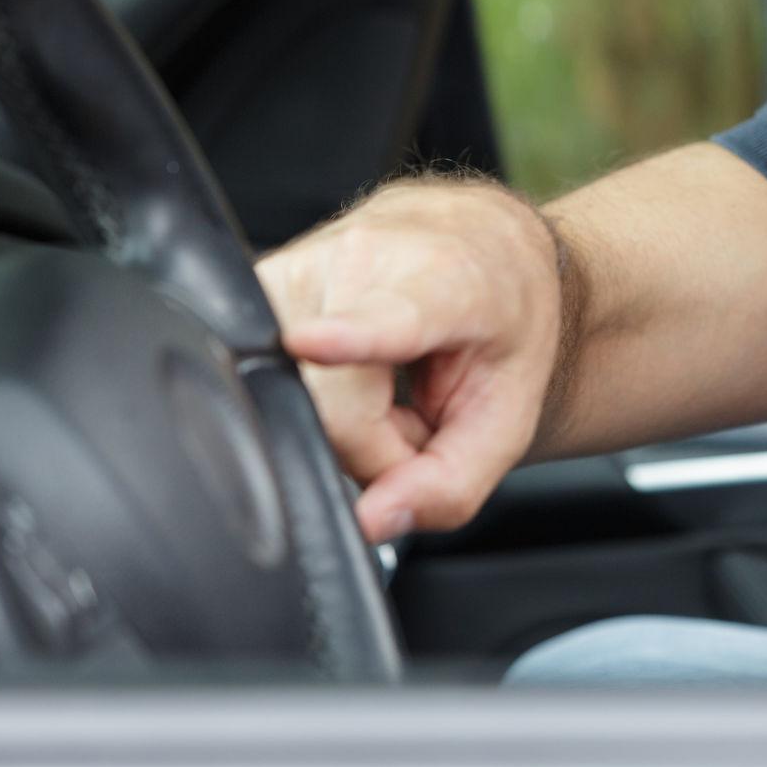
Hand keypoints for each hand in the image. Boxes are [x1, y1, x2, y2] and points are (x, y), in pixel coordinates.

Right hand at [256, 178, 567, 543]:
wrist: (487, 246)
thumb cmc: (501, 324)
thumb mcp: (507, 416)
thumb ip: (451, 482)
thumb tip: (371, 520)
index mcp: (444, 281)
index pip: (388, 317)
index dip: (348, 337)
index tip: (310, 342)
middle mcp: (364, 255)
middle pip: (327, 406)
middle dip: (369, 444)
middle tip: (412, 421)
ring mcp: (302, 259)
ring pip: (288, 395)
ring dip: (336, 418)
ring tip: (380, 390)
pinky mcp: (259, 279)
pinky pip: (266, 372)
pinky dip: (309, 395)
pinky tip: (344, 375)